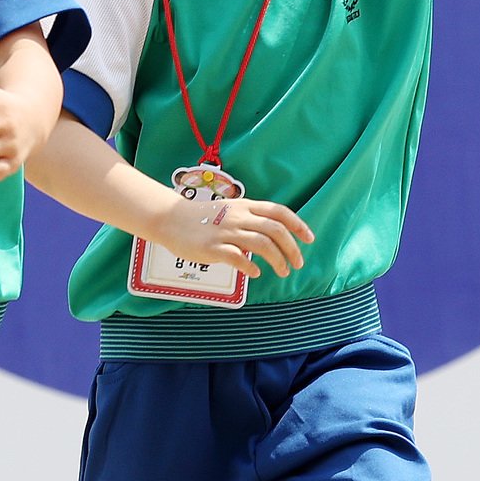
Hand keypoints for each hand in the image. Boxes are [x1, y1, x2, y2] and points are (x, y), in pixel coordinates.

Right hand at [148, 191, 312, 279]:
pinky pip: (238, 258)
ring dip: (277, 259)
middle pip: (275, 230)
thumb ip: (250, 219)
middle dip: (291, 248)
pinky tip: (255, 273)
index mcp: (245, 206)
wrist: (170, 219)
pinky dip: (251, 267)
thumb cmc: (202, 218)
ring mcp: (225, 232)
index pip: (278, 212)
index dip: (298, 225)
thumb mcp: (229, 211)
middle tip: (297, 263)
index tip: (309, 239)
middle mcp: (238, 217)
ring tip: (282, 271)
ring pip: (262, 244)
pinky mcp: (212, 248)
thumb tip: (272, 236)